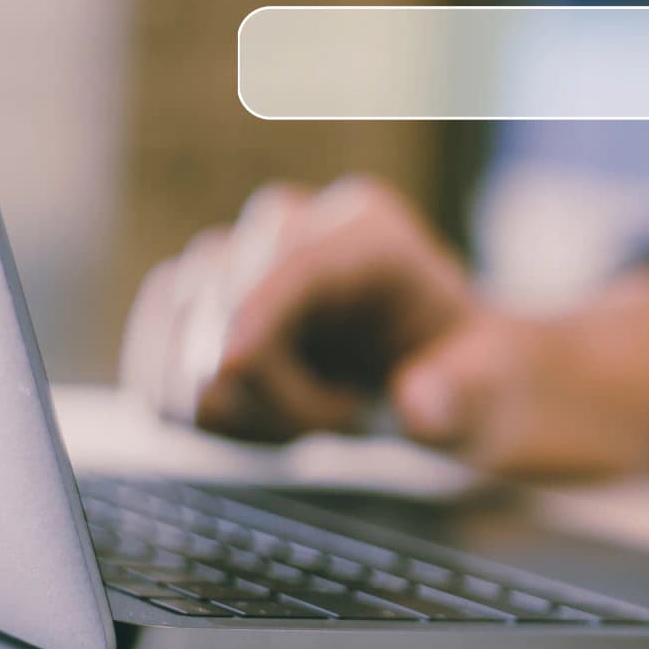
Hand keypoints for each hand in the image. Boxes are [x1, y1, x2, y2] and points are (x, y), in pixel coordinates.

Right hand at [121, 178, 648, 478]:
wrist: (460, 382)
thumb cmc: (482, 381)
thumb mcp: (494, 394)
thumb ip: (460, 397)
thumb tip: (419, 403)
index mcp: (369, 231)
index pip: (293, 262)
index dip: (251, 312)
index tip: (220, 370)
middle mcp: (296, 226)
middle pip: (223, 297)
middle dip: (268, 387)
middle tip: (347, 419)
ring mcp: (242, 261)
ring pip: (180, 333)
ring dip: (235, 403)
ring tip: (317, 415)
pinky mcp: (206, 304)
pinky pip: (154, 358)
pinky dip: (193, 408)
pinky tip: (265, 421)